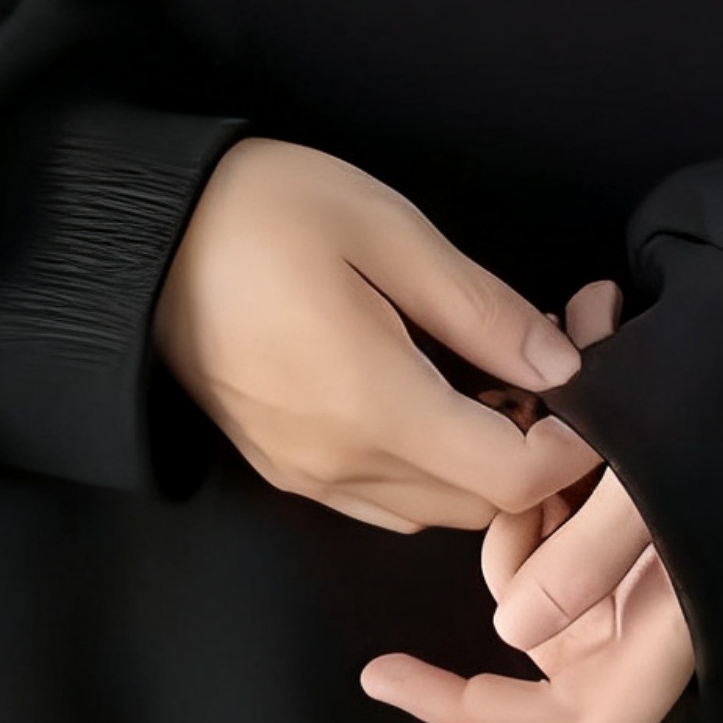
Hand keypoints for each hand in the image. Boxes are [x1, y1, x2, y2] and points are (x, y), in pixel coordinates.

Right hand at [154, 139, 597, 533]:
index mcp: (373, 406)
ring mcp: (308, 476)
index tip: (587, 376)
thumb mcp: (387, 230)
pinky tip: (437, 393)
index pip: (515, 480)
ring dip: (486, 462)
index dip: (574, 446)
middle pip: (484, 507)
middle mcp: (341, 464)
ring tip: (496, 372)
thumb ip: (482, 309)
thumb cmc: (260, 211)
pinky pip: (386, 498)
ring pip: (437, 510)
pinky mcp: (284, 469)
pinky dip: (433, 467)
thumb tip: (564, 366)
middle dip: (539, 450)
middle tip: (552, 357)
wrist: (134, 238)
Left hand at [362, 283, 697, 722]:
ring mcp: (626, 581)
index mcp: (663, 630)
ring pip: (531, 600)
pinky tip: (540, 424)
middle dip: (462, 687)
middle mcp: (642, 621)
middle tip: (383, 671)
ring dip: (507, 539)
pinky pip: (544, 542)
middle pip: (542, 690)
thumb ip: (585, 560)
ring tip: (527, 439)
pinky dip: (527, 504)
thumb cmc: (720, 418)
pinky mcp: (610, 533)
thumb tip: (510, 634)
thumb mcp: (648, 487)